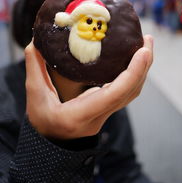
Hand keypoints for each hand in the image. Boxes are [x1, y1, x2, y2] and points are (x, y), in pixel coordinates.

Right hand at [25, 35, 152, 138]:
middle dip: (144, 64)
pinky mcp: (108, 106)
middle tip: (147, 39)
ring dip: (143, 68)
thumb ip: (35, 69)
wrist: (53, 143)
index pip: (116, 93)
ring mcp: (107, 111)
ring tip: (145, 44)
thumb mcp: (35, 97)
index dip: (133, 72)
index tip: (142, 51)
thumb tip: (34, 43)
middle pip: (132, 90)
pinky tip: (134, 59)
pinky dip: (135, 73)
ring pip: (133, 90)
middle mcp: (101, 114)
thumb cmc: (43, 123)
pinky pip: (127, 90)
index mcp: (84, 113)